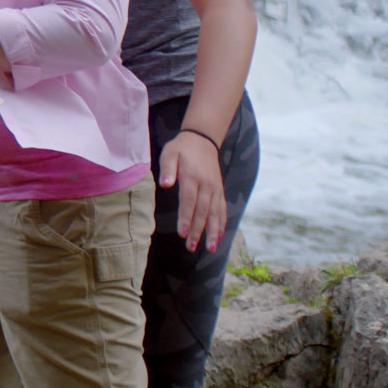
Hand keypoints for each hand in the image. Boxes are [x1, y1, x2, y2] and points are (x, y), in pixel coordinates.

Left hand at [158, 131, 225, 251]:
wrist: (203, 140)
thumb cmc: (182, 148)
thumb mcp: (170, 153)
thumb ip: (167, 168)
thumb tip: (165, 184)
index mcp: (192, 177)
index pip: (189, 201)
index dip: (186, 218)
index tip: (182, 233)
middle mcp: (206, 185)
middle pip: (203, 211)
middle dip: (198, 230)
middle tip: (191, 247)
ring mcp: (215, 189)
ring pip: (215, 213)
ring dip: (212, 232)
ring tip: (210, 248)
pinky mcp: (220, 190)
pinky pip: (222, 209)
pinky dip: (221, 223)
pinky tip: (218, 236)